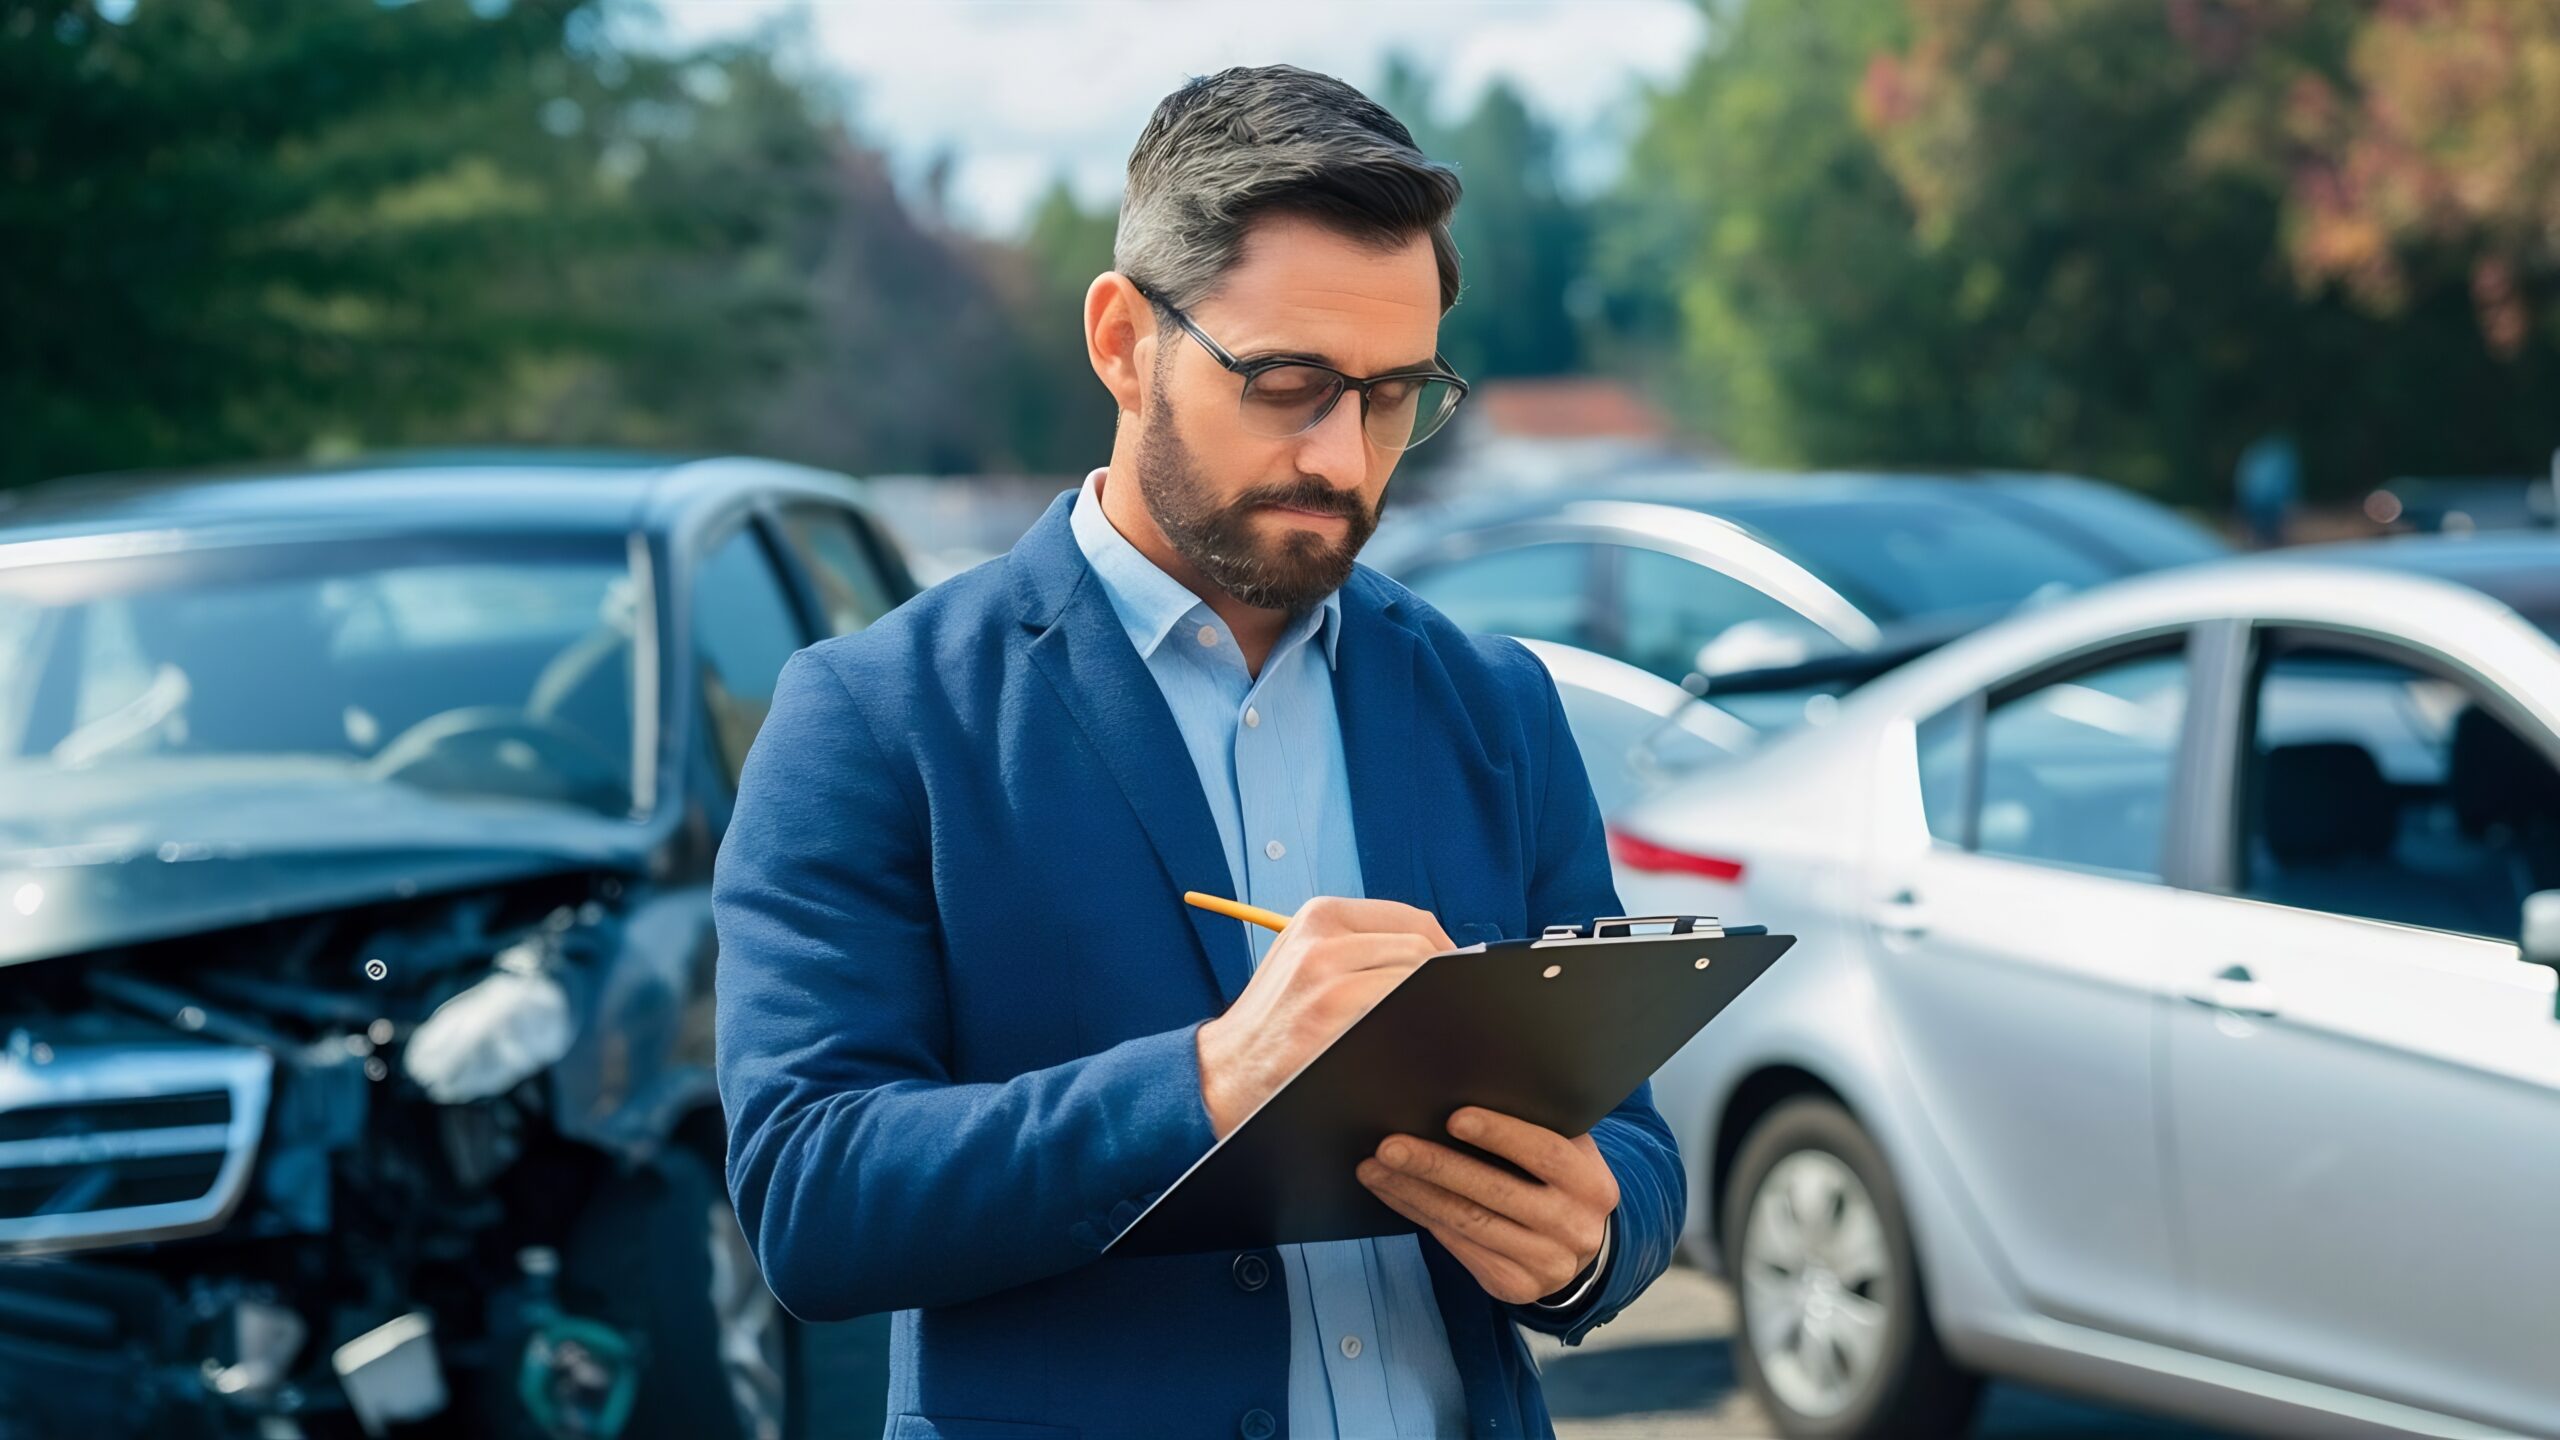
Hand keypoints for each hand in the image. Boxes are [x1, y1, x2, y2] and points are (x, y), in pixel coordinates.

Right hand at [1195, 897, 1451, 1137]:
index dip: (1442, 951)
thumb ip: (1358, 947)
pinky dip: (1414, 1025)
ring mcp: (1325, 974)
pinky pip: (1399, 1009)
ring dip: (1430, 1005)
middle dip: (1440, 981)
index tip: (1450, 979)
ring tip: (1425, 1027)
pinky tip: (1406, 1042)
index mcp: (1320, 915)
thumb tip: (1435, 954)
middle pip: (1420, 948)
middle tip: (1444, 1011)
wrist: (1224, 1070)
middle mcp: (1322, 936)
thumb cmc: (1275, 1020)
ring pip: (1415, 978)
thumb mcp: (1303, 959)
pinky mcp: (1330, 1012)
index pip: (1413, 920)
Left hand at [1357, 1106, 1619, 1305]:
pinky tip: (1394, 1194)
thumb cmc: (1558, 1181)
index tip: (1453, 1118)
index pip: (1546, 1153)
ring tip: (1374, 1169)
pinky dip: (1419, 1216)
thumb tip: (1464, 1086)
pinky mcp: (1515, 1286)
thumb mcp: (1568, 1154)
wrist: (1583, 1248)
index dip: (1500, 1134)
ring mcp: (1546, 1263)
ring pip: (1469, 1224)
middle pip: (1496, 1193)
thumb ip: (1536, 1127)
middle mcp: (1574, 1228)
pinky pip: (1458, 1247)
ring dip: (1414, 1194)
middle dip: (1437, 1167)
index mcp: (1592, 1184)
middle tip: (1389, 1146)